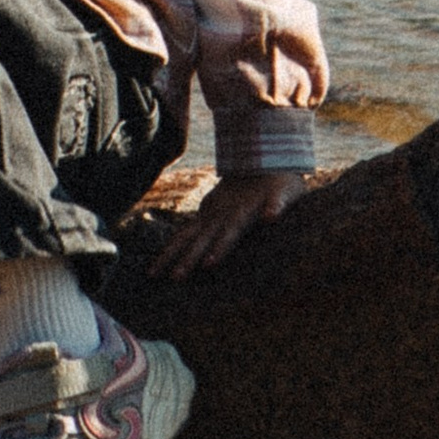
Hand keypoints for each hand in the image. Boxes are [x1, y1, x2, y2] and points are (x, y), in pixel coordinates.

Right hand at [148, 169, 315, 277]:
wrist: (261, 160)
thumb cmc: (279, 182)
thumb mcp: (285, 191)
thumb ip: (277, 203)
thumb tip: (272, 215)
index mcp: (240, 212)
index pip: (229, 233)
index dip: (219, 247)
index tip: (208, 264)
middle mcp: (220, 214)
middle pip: (201, 239)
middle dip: (187, 259)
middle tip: (175, 278)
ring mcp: (209, 213)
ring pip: (185, 236)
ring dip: (170, 255)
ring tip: (153, 274)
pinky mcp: (205, 213)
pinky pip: (185, 233)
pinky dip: (172, 247)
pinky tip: (160, 262)